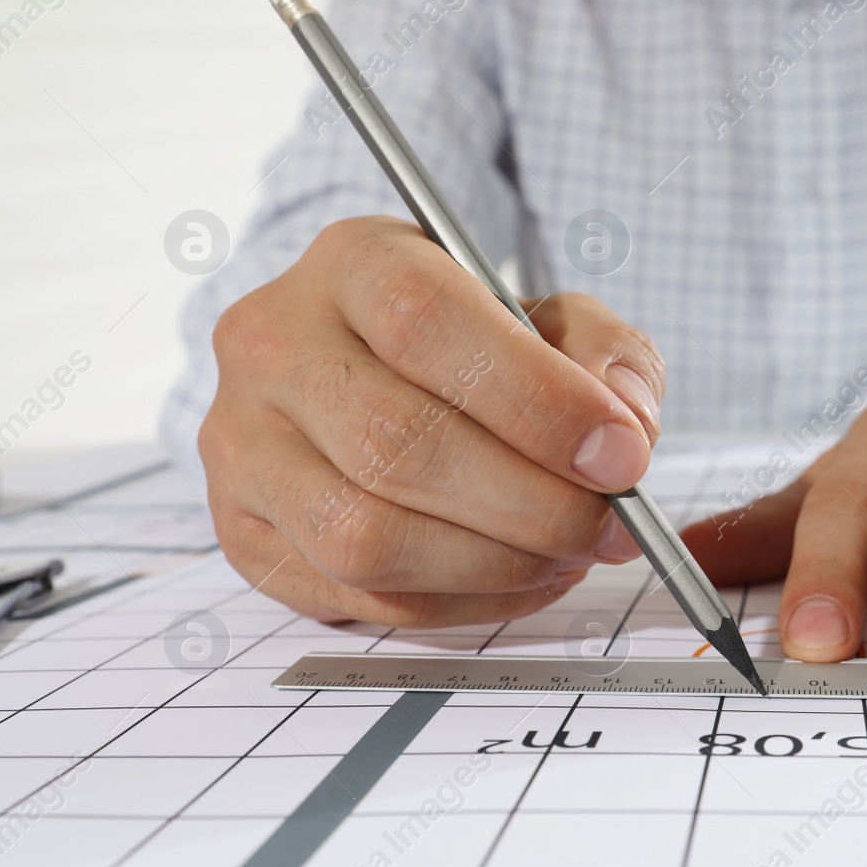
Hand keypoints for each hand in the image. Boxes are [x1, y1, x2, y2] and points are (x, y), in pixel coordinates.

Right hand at [199, 216, 663, 625]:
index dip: (536, 399)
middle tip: (610, 527)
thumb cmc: (474, 346)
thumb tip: (624, 428)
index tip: (621, 456)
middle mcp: (273, 346)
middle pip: (396, 443)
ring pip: (366, 537)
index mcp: (353, 264)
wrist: (373, 373)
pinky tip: (518, 576)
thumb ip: (605, 354)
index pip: (425, 321)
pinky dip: (461, 602)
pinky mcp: (244, 533)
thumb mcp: (553, 317)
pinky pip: (357, 596)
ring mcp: (242, 445)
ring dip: (496, 565)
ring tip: (567, 554)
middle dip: (532, 504)